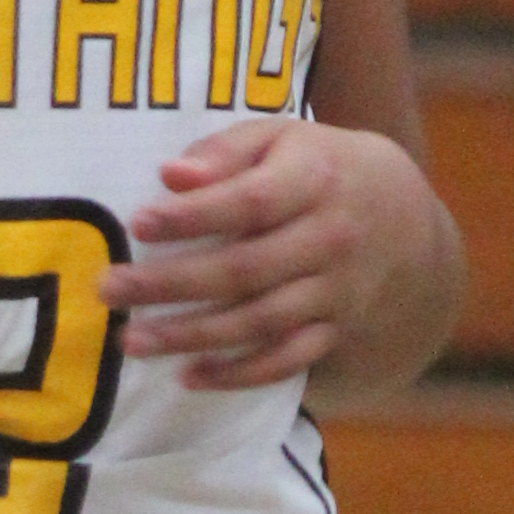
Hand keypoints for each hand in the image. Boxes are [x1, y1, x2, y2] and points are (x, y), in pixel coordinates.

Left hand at [109, 121, 451, 393]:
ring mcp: (336, 291)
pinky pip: (287, 360)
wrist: (404, 220)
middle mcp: (331, 239)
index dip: (195, 215)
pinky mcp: (335, 329)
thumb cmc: (318, 167)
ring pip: (260, 321)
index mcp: (316, 179)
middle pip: (246, 269)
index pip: (252, 201)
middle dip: (172, 284)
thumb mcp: (282, 137)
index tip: (138, 221)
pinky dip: (239, 374)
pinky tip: (188, 376)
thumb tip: (170, 175)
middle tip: (109, 290)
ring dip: (193, 336)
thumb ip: (226, 150)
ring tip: (131, 340)